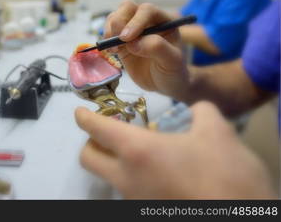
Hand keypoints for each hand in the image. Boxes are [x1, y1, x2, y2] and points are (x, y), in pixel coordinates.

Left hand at [74, 101, 274, 198]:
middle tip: (108, 132)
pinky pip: (129, 191)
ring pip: (109, 177)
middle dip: (91, 143)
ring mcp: (135, 200)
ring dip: (114, 161)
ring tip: (141, 150)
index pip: (97, 129)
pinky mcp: (147, 212)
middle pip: (88, 159)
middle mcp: (127, 178)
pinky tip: (160, 171)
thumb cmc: (223, 174)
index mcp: (137, 151)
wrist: (239, 218)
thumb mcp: (218, 133)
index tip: (80, 112)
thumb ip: (202, 113)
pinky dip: (133, 177)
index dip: (85, 117)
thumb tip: (198, 110)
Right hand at [104, 1, 189, 99]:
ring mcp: (132, 30)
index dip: (135, 21)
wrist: (165, 83)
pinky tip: (112, 52)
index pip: (147, 11)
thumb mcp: (173, 61)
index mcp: (163, 20)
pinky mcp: (122, 41)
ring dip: (110, 30)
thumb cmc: (173, 70)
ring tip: (115, 49)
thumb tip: (134, 43)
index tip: (127, 38)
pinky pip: (109, 32)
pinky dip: (106, 39)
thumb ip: (157, 48)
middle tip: (118, 42)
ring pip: (115, 17)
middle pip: (127, 7)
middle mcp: (147, 21)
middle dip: (119, 22)